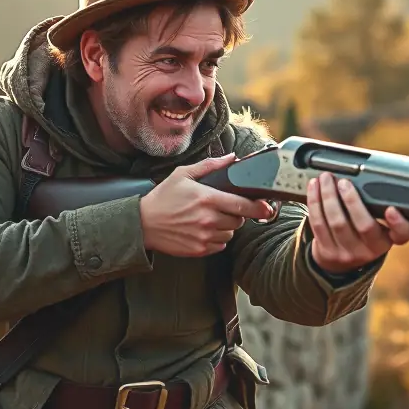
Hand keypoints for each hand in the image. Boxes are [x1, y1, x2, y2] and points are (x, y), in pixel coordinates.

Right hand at [139, 153, 274, 256]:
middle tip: (225, 208)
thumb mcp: (183, 175)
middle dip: (237, 214)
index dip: (258, 207)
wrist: (142, 224)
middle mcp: (208, 219)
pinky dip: (217, 238)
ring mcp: (204, 236)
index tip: (266, 207)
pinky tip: (204, 229)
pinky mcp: (199, 249)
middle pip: (240, 220)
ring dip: (227, 226)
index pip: (243, 205)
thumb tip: (232, 158)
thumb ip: (210, 166)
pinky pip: (220, 244)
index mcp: (207, 198)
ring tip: (211, 218)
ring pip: (231, 233)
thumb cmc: (163, 197)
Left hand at [307, 172, 408, 274]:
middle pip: (364, 226)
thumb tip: (367, 173)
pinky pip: (318, 224)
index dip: (399, 223)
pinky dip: (315, 202)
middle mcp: (370, 250)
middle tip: (344, 182)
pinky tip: (314, 188)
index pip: (402, 235)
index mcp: (387, 239)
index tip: (392, 209)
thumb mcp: (378, 225)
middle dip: (352, 200)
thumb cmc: (361, 234)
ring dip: (329, 196)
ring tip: (326, 179)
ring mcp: (347, 253)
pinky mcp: (327, 251)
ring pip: (337, 223)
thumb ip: (378, 206)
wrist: (341, 261)